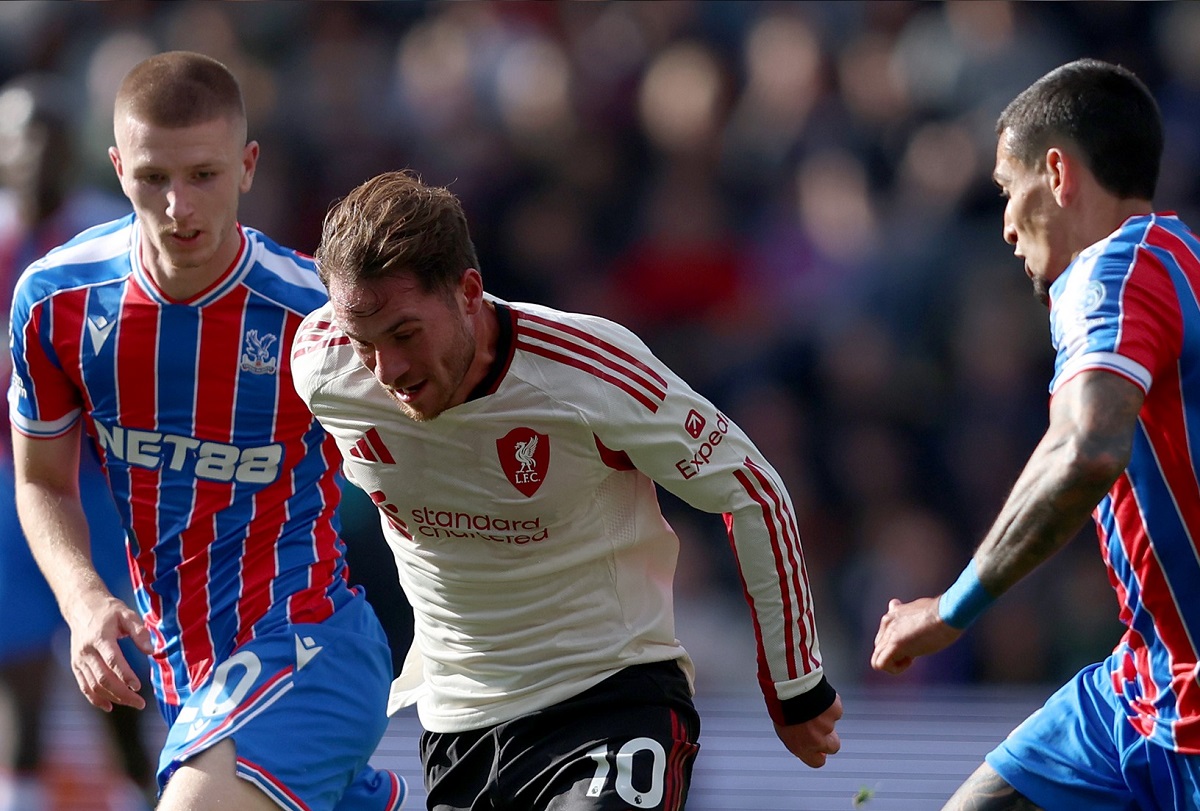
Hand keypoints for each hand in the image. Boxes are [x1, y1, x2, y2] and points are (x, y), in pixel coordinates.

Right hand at [65, 590, 151, 710]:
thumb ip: (139, 631)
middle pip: (103, 678)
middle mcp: (86, 651)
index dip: (125, 675)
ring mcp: (79, 660)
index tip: (139, 686)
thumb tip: (151, 651)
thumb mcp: (127, 614)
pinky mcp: (76, 666)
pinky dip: (95, 698)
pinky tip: (109, 706)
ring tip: (132, 703)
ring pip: (93, 685)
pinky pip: (84, 686)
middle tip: (140, 703)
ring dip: (112, 697)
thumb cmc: (109, 611)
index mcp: (100, 638)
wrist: (82, 607)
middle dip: (122, 693)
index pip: (112, 660)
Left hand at [774, 693, 842, 767]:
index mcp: (801, 747)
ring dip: (825, 718)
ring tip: (811, 706)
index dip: (818, 755)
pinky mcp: (835, 712)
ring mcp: (828, 726)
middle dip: (828, 738)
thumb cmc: (782, 706)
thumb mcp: (783, 729)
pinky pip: (835, 710)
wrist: (789, 688)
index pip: (817, 762)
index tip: (819, 751)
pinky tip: (818, 698)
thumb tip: (802, 743)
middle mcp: (817, 740)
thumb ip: (797, 740)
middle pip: (833, 747)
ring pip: (832, 725)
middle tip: (819, 726)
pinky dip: (829, 705)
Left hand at [871, 596, 962, 674]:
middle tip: (915, 651)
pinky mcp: (895, 644)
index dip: (897, 644)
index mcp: (893, 614)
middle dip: (895, 654)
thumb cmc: (942, 612)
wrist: (948, 613)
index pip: (883, 635)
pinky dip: (894, 669)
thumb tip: (896, 605)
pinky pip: (880, 664)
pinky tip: (910, 661)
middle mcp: (887, 623)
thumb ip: (907, 611)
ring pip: (877, 658)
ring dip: (895, 663)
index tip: (914, 643)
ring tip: (912, 658)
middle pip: (879, 648)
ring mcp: (890, 634)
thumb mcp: (921, 608)